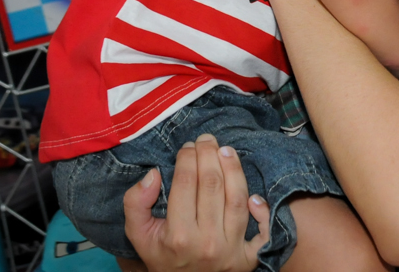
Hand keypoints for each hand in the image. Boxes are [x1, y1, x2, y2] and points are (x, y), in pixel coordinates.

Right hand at [123, 134, 269, 271]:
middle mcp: (206, 242)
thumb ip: (135, 204)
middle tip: (206, 140)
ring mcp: (230, 250)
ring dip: (234, 169)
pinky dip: (262, 211)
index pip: (186, 183)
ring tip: (226, 150)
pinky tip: (255, 195)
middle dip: (209, 155)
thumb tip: (152, 174)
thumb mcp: (138, 235)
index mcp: (178, 236)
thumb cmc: (162, 256)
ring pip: (237, 199)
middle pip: (212, 185)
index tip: (187, 147)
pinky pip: (262, 233)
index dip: (187, 158)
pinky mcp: (247, 259)